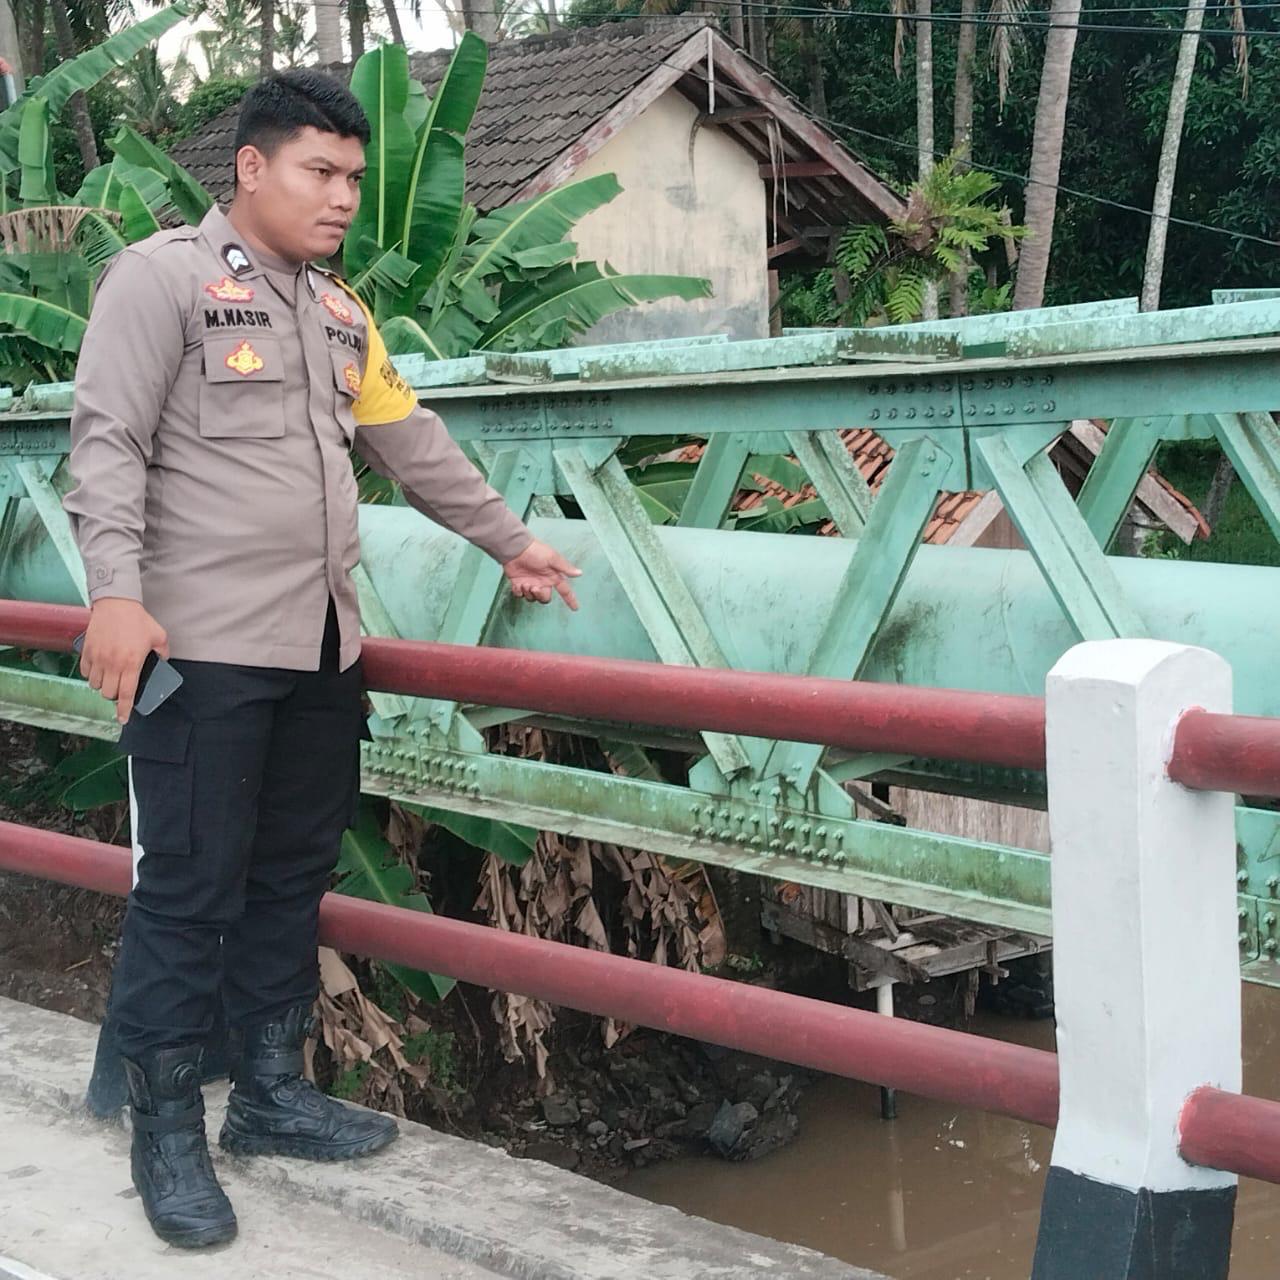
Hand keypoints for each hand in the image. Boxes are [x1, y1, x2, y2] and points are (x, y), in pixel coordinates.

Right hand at [80, 598, 168, 723]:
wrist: (116, 603)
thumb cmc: (138, 620)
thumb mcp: (159, 636)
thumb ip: (163, 652)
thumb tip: (162, 662)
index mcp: (131, 663)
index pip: (127, 694)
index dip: (124, 710)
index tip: (123, 720)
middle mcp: (112, 664)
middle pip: (108, 693)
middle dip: (114, 695)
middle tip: (120, 688)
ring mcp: (97, 658)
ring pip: (95, 685)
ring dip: (102, 685)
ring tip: (110, 677)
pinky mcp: (86, 651)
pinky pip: (85, 672)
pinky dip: (91, 675)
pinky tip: (99, 668)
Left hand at [503, 539, 581, 610]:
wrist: (516, 549)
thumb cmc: (535, 552)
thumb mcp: (553, 558)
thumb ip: (565, 568)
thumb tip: (580, 573)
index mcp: (552, 577)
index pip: (564, 590)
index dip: (570, 599)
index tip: (575, 608)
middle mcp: (542, 582)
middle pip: (545, 598)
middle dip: (540, 596)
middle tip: (535, 588)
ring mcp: (530, 583)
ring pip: (532, 598)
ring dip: (529, 593)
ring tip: (525, 584)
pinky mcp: (518, 583)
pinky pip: (520, 595)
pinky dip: (518, 592)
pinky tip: (518, 584)